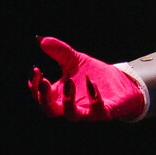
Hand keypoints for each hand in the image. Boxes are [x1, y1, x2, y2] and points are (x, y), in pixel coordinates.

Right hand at [28, 36, 146, 121]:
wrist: (120, 82)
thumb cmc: (94, 74)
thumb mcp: (75, 60)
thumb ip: (58, 51)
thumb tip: (40, 39)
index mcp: (60, 96)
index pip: (40, 97)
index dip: (34, 87)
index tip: (36, 70)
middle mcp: (71, 106)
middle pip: (50, 111)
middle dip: (44, 98)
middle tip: (44, 81)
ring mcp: (87, 111)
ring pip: (72, 115)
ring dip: (67, 99)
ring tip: (69, 81)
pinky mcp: (105, 111)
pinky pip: (97, 110)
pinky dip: (93, 96)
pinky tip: (90, 80)